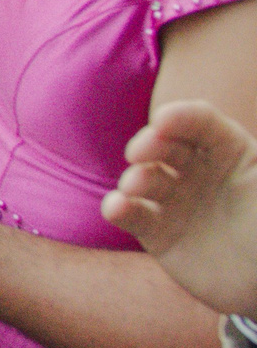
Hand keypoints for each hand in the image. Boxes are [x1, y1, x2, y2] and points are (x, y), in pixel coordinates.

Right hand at [104, 99, 256, 317]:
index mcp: (232, 153)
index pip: (203, 122)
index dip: (182, 116)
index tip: (163, 120)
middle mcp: (198, 171)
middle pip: (167, 144)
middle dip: (149, 143)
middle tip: (138, 153)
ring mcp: (175, 199)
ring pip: (146, 177)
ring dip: (135, 178)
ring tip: (133, 188)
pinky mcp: (156, 231)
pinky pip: (133, 214)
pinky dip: (119, 208)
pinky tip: (117, 208)